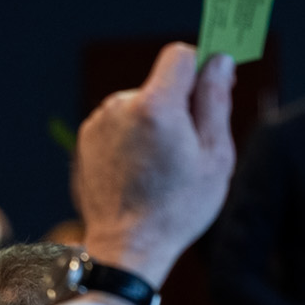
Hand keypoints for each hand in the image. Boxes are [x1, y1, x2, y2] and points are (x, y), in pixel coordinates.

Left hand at [76, 43, 235, 289]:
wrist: (127, 248)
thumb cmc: (178, 207)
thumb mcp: (214, 155)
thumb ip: (215, 101)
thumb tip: (219, 60)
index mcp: (155, 107)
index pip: (179, 56)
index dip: (201, 65)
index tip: (214, 83)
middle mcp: (119, 107)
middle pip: (159, 84)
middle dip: (179, 103)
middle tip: (191, 145)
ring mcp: (97, 124)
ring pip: (139, 105)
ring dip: (155, 122)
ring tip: (163, 165)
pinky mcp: (85, 141)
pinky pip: (119, 125)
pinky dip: (133, 138)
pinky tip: (141, 171)